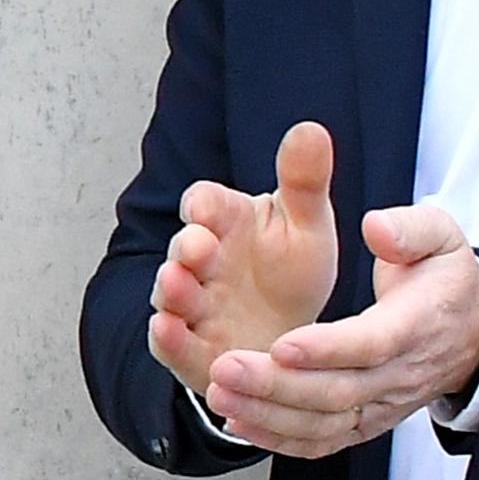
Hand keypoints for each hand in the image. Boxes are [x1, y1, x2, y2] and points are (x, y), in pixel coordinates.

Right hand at [149, 120, 341, 427]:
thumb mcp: (306, 225)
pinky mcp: (193, 350)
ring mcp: (194, 306)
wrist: (294, 341)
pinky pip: (172, 343)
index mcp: (226, 222)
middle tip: (196, 246)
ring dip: (171, 288)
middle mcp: (202, 261)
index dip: (202, 206)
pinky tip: (166, 328)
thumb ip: (305, 182)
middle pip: (184, 248)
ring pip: (172, 294)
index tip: (204, 208)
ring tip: (176, 282)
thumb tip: (312, 128)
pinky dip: (166, 337)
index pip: (204, 203)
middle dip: (186, 246)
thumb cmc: (292, 273)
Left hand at [200, 201, 478, 459]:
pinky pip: (323, 441)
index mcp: (416, 325)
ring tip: (220, 395)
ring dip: (269, 415)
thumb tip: (376, 229)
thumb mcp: (443, 237)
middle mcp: (398, 374)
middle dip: (277, 385)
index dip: (327, 348)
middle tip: (224, 368)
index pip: (370, 344)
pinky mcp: (367, 422)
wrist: (475, 334)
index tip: (281, 343)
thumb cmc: (445, 280)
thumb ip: (410, 229)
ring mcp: (382, 404)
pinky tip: (238, 422)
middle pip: (337, 391)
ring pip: (325, 423)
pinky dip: (280, 439)